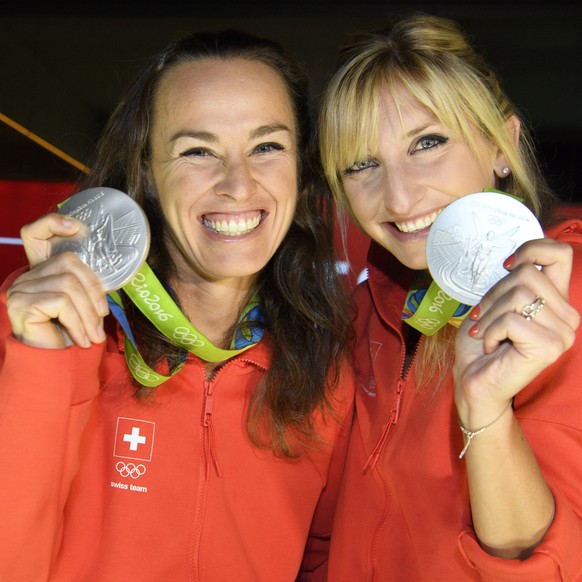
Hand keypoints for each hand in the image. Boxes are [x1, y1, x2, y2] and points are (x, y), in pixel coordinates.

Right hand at [6, 213, 108, 348]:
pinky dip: (78, 322)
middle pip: (68, 264)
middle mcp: (25, 276)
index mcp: (39, 272)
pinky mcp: (21, 304)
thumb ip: (86, 285)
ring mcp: (20, 289)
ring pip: (69, 285)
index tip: (77, 226)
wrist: (52, 367)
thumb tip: (110, 278)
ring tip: (94, 336)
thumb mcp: (81, 305)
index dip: (52, 222)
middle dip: (93, 292)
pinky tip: (81, 339)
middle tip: (101, 319)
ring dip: (88, 314)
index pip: (35, 233)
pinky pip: (61, 303)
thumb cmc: (69, 336)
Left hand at [453, 237, 579, 426]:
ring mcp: (562, 333)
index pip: (560, 254)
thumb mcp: (494, 303)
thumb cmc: (481, 343)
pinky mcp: (549, 346)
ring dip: (489, 314)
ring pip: (518, 295)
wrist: (474, 381)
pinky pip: (511, 319)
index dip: (530, 250)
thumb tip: (514, 260)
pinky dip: (490, 331)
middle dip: (493, 294)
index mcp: (556, 301)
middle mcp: (567, 315)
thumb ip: (511, 282)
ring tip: (485, 333)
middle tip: (483, 318)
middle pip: (527, 274)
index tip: (506, 266)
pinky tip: (491, 346)